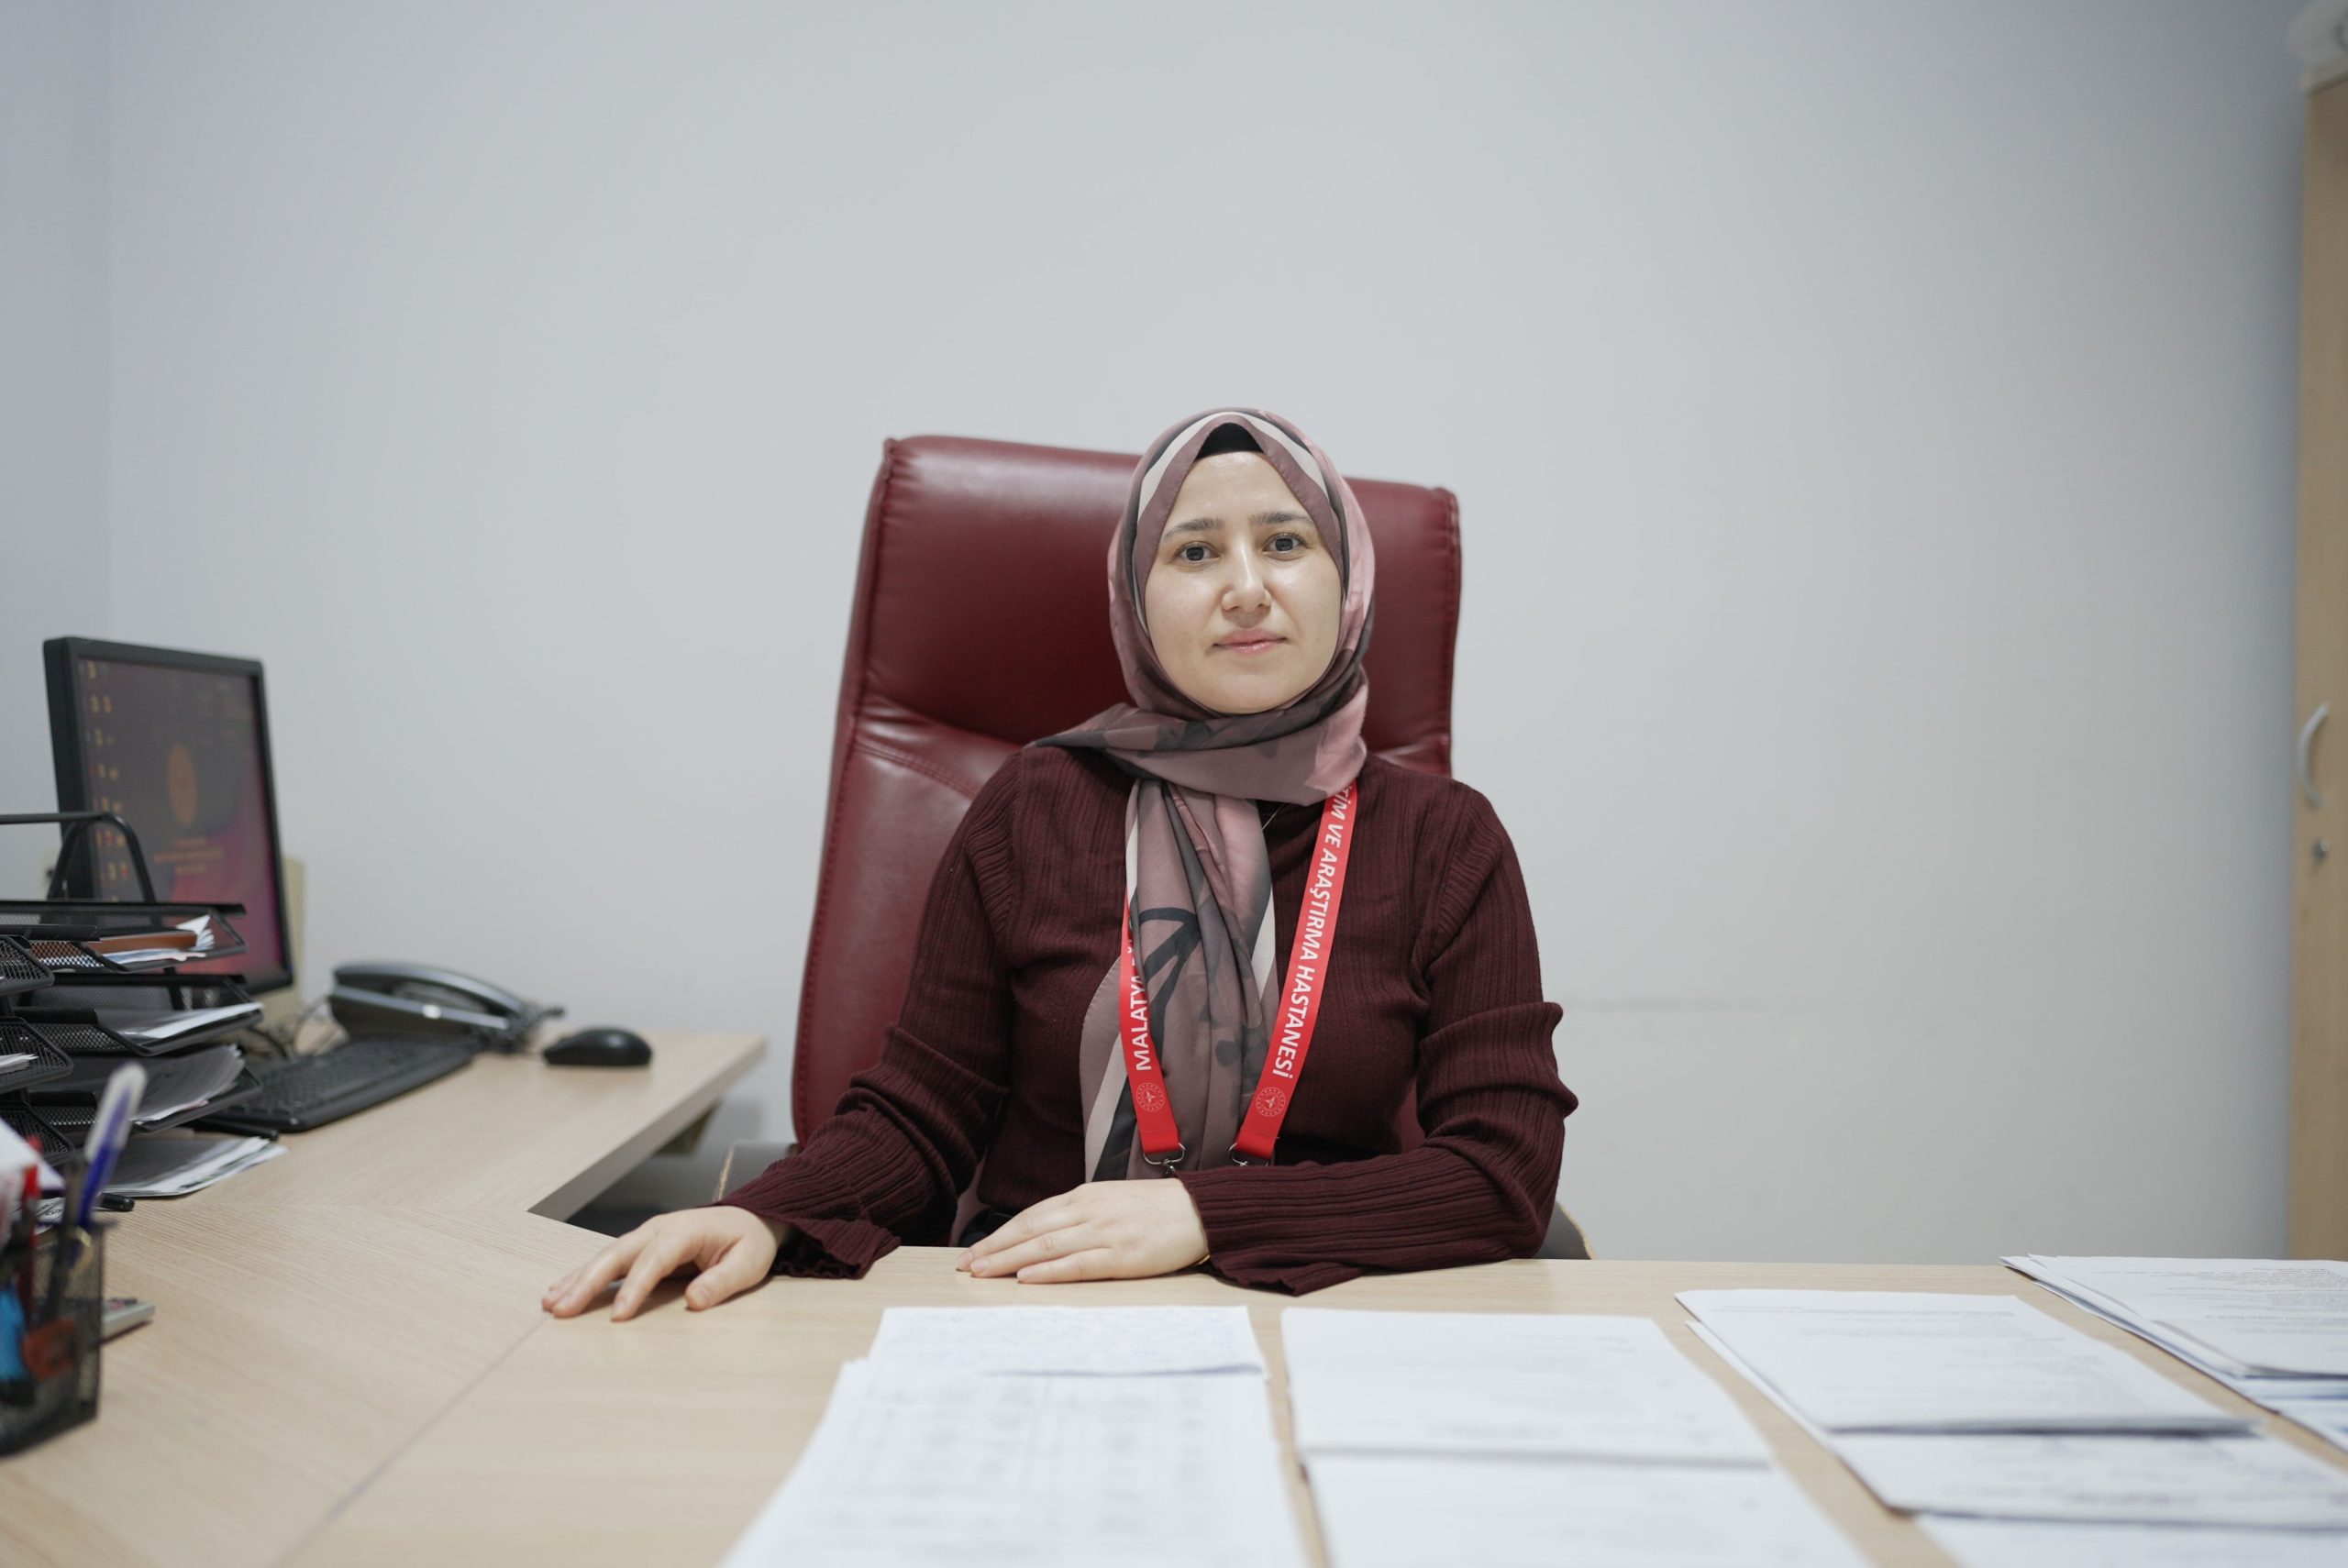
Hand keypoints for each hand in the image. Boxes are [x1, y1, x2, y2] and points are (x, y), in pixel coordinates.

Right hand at [542, 1206, 792, 1319]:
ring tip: (550, 1303)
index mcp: (686, 1231)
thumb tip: (694, 1301)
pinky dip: (582, 1275)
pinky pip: (608, 1261)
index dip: (635, 1287)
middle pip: (617, 1254)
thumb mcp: (750, 1262)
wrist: (750, 1219)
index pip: (655, 1259)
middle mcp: (659, 1229)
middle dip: (588, 1282)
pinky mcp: (640, 1246)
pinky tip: (559, 1291)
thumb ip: (724, 1281)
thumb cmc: (749, 1242)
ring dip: (577, 1279)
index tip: (618, 1316)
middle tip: (561, 1309)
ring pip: (605, 1256)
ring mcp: (646, 1235)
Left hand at [959, 1179, 1207, 1283]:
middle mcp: (1089, 1211)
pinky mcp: (1122, 1256)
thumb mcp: (1110, 1201)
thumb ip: (1078, 1214)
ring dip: (1011, 1261)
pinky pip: (1078, 1264)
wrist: (1199, 1210)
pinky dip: (1050, 1272)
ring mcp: (1105, 1233)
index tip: (974, 1251)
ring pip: (1047, 1247)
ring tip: (984, 1273)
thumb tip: (1042, 1235)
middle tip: (966, 1266)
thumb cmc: (1154, 1209)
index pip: (1031, 1216)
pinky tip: (1027, 1278)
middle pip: (1031, 1231)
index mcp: (1084, 1197)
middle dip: (995, 1249)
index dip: (1000, 1235)